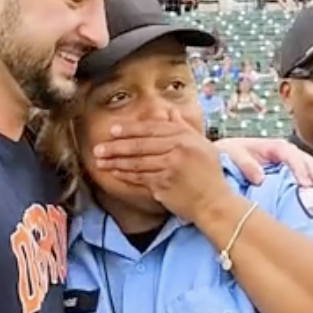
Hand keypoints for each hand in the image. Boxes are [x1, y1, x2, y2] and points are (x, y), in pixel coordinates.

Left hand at [92, 108, 230, 224]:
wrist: (214, 202)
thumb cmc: (208, 174)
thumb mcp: (200, 144)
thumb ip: (182, 127)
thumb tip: (169, 111)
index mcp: (184, 137)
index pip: (151, 129)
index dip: (130, 129)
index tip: (113, 130)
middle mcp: (176, 149)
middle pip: (140, 145)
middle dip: (116, 146)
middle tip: (98, 148)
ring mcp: (169, 167)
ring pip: (137, 162)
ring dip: (116, 162)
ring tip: (100, 161)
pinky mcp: (164, 185)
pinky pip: (140, 177)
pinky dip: (125, 175)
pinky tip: (115, 173)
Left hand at [218, 136, 312, 191]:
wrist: (223, 161)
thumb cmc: (226, 155)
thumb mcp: (231, 154)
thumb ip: (244, 162)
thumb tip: (259, 177)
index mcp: (274, 147)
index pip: (292, 155)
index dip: (300, 168)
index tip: (305, 184)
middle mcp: (286, 154)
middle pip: (309, 162)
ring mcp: (291, 164)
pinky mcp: (292, 176)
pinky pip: (310, 180)